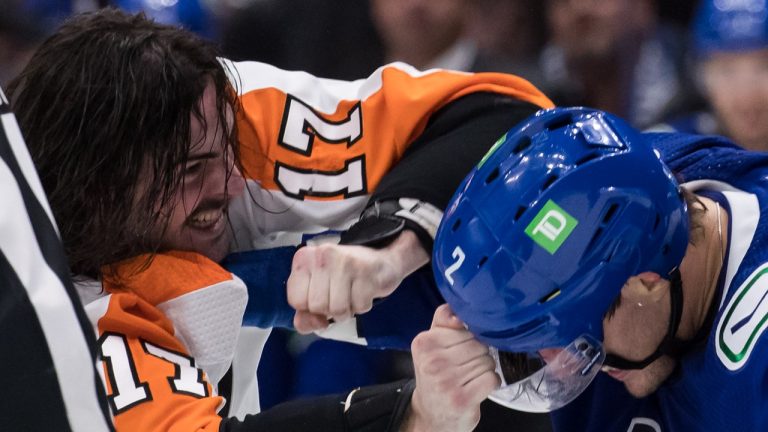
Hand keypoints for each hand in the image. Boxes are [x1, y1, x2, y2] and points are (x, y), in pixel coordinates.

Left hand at [286, 231, 427, 332]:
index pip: (296, 301)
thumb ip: (306, 314)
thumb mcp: (318, 290)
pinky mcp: (365, 271)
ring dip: (348, 310)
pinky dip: (363, 305)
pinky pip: (359, 307)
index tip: (322, 294)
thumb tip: (313, 324)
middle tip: (340, 293)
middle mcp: (322, 256)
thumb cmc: (346, 276)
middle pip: (317, 307)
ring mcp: (344, 262)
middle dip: (330, 309)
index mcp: (304, 259)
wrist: (382, 261)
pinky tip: (364, 290)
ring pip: (338, 310)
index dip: (310, 307)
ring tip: (352, 294)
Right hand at [403, 304, 499, 431]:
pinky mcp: (462, 399)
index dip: (469, 337)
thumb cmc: (435, 374)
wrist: (430, 413)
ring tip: (469, 377)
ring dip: (484, 369)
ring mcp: (446, 381)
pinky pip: (492, 378)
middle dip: (479, 354)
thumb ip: (443, 320)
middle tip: (465, 366)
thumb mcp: (432, 344)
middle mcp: (432, 361)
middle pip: (478, 344)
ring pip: (487, 361)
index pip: (464, 327)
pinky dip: (490, 382)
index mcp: (424, 343)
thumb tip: (459, 306)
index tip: (459, 349)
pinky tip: (477, 387)